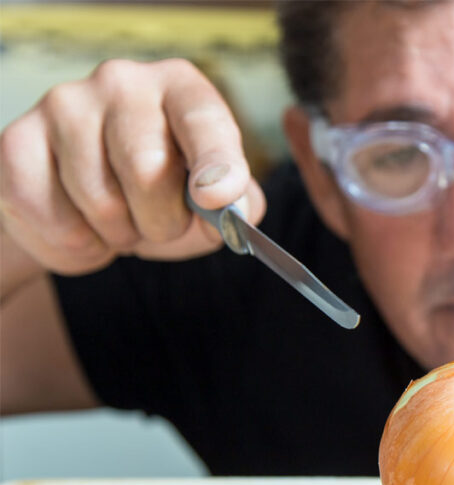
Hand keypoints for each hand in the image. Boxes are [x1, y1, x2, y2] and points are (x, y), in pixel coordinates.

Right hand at [0, 58, 265, 290]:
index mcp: (182, 88)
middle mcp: (123, 82)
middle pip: (146, 167)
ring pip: (99, 199)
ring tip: (122, 220)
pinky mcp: (17, 141)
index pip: (203, 119)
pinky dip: (77, 242)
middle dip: (163, 220)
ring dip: (120, 233)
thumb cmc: (165, 196)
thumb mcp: (217, 201)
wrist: (92, 210)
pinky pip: (52, 217)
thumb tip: (228, 203)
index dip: (215, 162)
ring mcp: (65, 105)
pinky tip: (84, 224)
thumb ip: (239, 204)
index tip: (216, 197)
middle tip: (161, 225)